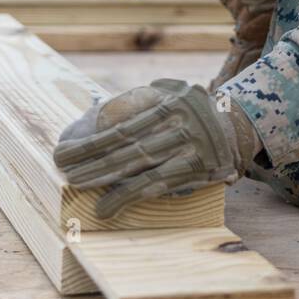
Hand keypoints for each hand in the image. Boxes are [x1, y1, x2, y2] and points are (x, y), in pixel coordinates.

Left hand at [53, 79, 259, 217]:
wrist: (236, 130)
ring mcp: (189, 145)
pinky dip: (127, 196)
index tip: (64, 149)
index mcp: (169, 100)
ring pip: (138, 164)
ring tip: (76, 183)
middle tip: (62, 165)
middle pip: (125, 143)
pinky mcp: (195, 169)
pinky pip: (155, 184)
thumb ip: (141, 100)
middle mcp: (180, 120)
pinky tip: (106, 206)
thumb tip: (95, 116)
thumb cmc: (191, 112)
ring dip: (103, 176)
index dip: (90, 138)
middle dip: (89, 156)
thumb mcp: (172, 93)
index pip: (121, 122)